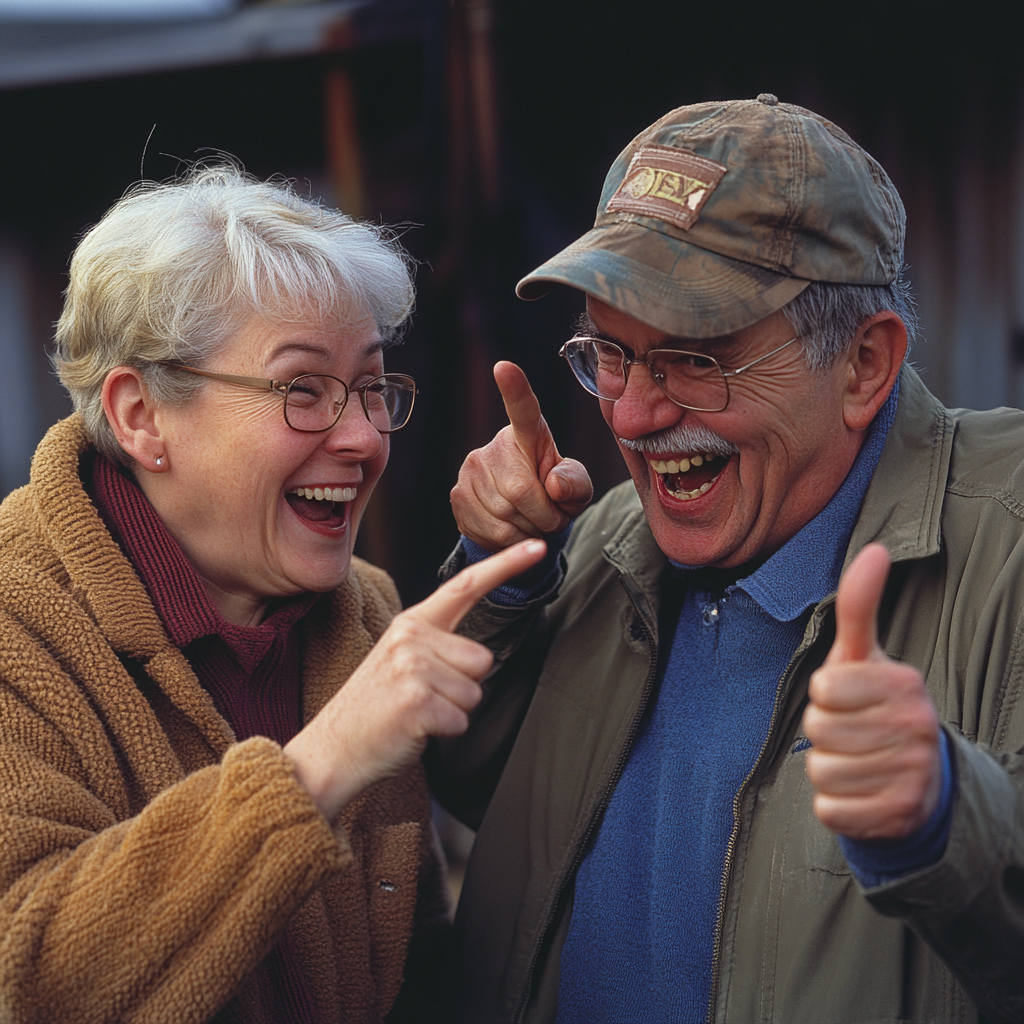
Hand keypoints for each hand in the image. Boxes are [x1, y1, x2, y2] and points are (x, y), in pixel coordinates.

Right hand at [284, 538, 546, 820]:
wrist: (333, 748)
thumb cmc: (375, 707)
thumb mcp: (400, 659)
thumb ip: (437, 644)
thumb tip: (479, 656)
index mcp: (412, 623)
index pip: (465, 586)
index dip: (505, 566)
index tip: (537, 548)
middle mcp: (412, 638)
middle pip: (483, 660)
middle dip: (463, 687)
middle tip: (424, 698)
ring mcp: (413, 668)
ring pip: (475, 693)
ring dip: (453, 712)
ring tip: (417, 712)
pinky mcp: (417, 701)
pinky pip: (462, 720)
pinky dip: (444, 733)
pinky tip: (414, 729)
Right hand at [451, 361, 592, 549]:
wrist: (521, 519)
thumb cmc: (553, 493)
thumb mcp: (576, 487)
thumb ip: (576, 483)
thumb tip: (555, 485)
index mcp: (526, 435)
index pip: (522, 410)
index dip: (515, 390)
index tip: (505, 367)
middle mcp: (492, 449)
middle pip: (520, 492)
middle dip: (545, 516)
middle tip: (552, 518)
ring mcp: (470, 473)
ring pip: (506, 516)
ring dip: (530, 530)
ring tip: (534, 522)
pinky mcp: (458, 498)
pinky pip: (492, 532)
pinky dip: (512, 541)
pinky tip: (515, 530)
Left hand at [803, 543, 941, 840]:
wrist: (917, 780)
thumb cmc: (874, 706)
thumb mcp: (864, 656)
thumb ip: (860, 605)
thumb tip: (875, 549)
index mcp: (905, 683)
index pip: (824, 688)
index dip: (824, 695)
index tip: (847, 698)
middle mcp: (918, 728)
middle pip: (818, 729)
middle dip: (823, 732)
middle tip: (851, 732)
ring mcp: (914, 776)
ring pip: (822, 771)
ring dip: (827, 769)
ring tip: (857, 762)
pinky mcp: (899, 817)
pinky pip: (830, 810)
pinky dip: (834, 805)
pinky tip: (860, 794)